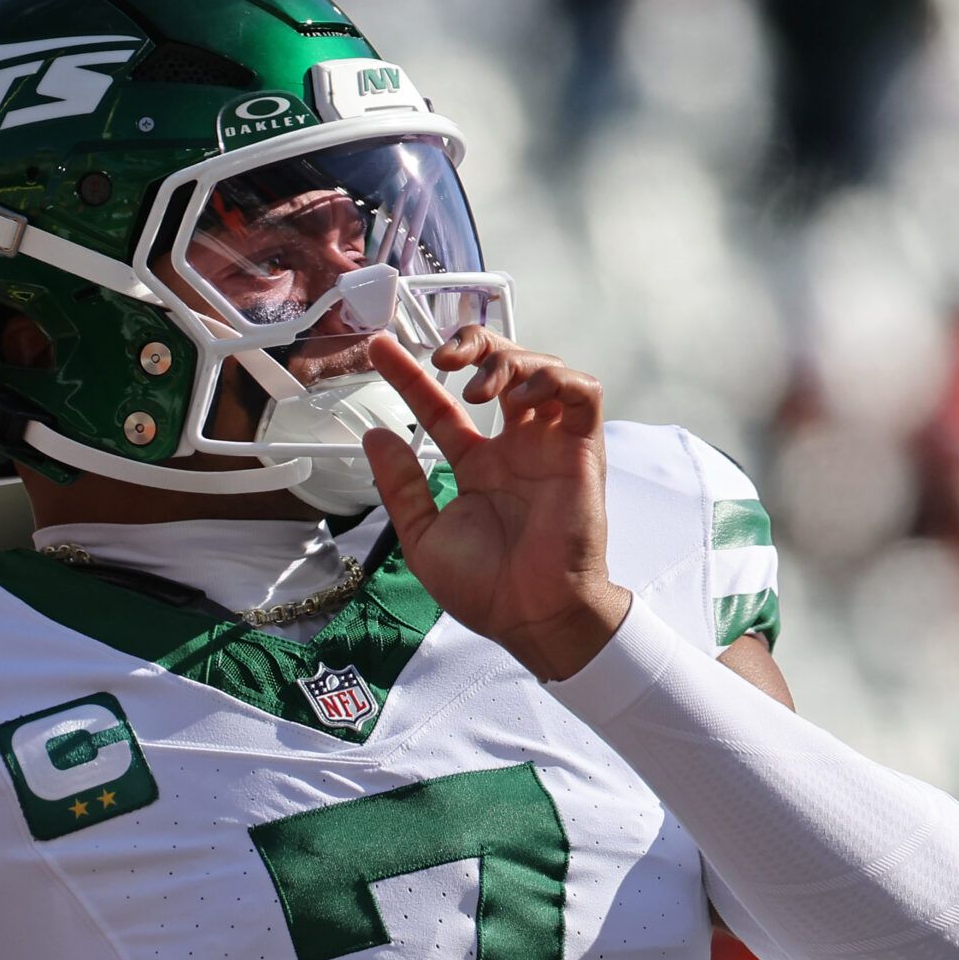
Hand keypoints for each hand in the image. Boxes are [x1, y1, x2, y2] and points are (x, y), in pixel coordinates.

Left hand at [359, 327, 630, 681]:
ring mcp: (550, 445)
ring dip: (509, 361)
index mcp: (478, 465)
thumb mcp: (422, 534)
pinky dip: (555, 379)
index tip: (381, 350)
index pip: (442, 404)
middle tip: (442, 359)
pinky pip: (584, 393)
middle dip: (474, 345)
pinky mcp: (583, 450)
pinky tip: (521, 398)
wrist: (531, 615)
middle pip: (502, 367)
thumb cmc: (486, 588)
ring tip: (477, 390)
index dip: (410, 374)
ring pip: (543, 369)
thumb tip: (374, 438)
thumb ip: (400, 484)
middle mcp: (516, 447)